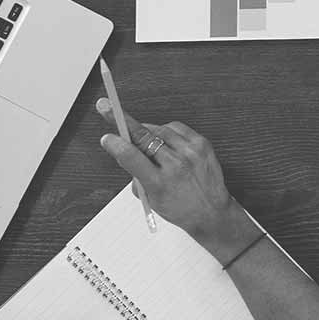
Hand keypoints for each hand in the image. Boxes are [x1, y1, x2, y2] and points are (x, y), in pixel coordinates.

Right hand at [94, 99, 260, 261]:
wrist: (212, 212)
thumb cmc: (180, 208)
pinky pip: (176, 127)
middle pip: (143, 137)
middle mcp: (176, 166)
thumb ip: (137, 176)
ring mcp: (190, 153)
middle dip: (123, 121)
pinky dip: (166, 130)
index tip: (106, 137)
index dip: (116, 144)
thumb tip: (124, 151)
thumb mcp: (151, 199)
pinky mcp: (201, 144)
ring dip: (146, 131)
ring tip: (145, 141)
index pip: (131, 157)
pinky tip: (164, 139)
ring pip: (158, 130)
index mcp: (159, 183)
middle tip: (108, 107)